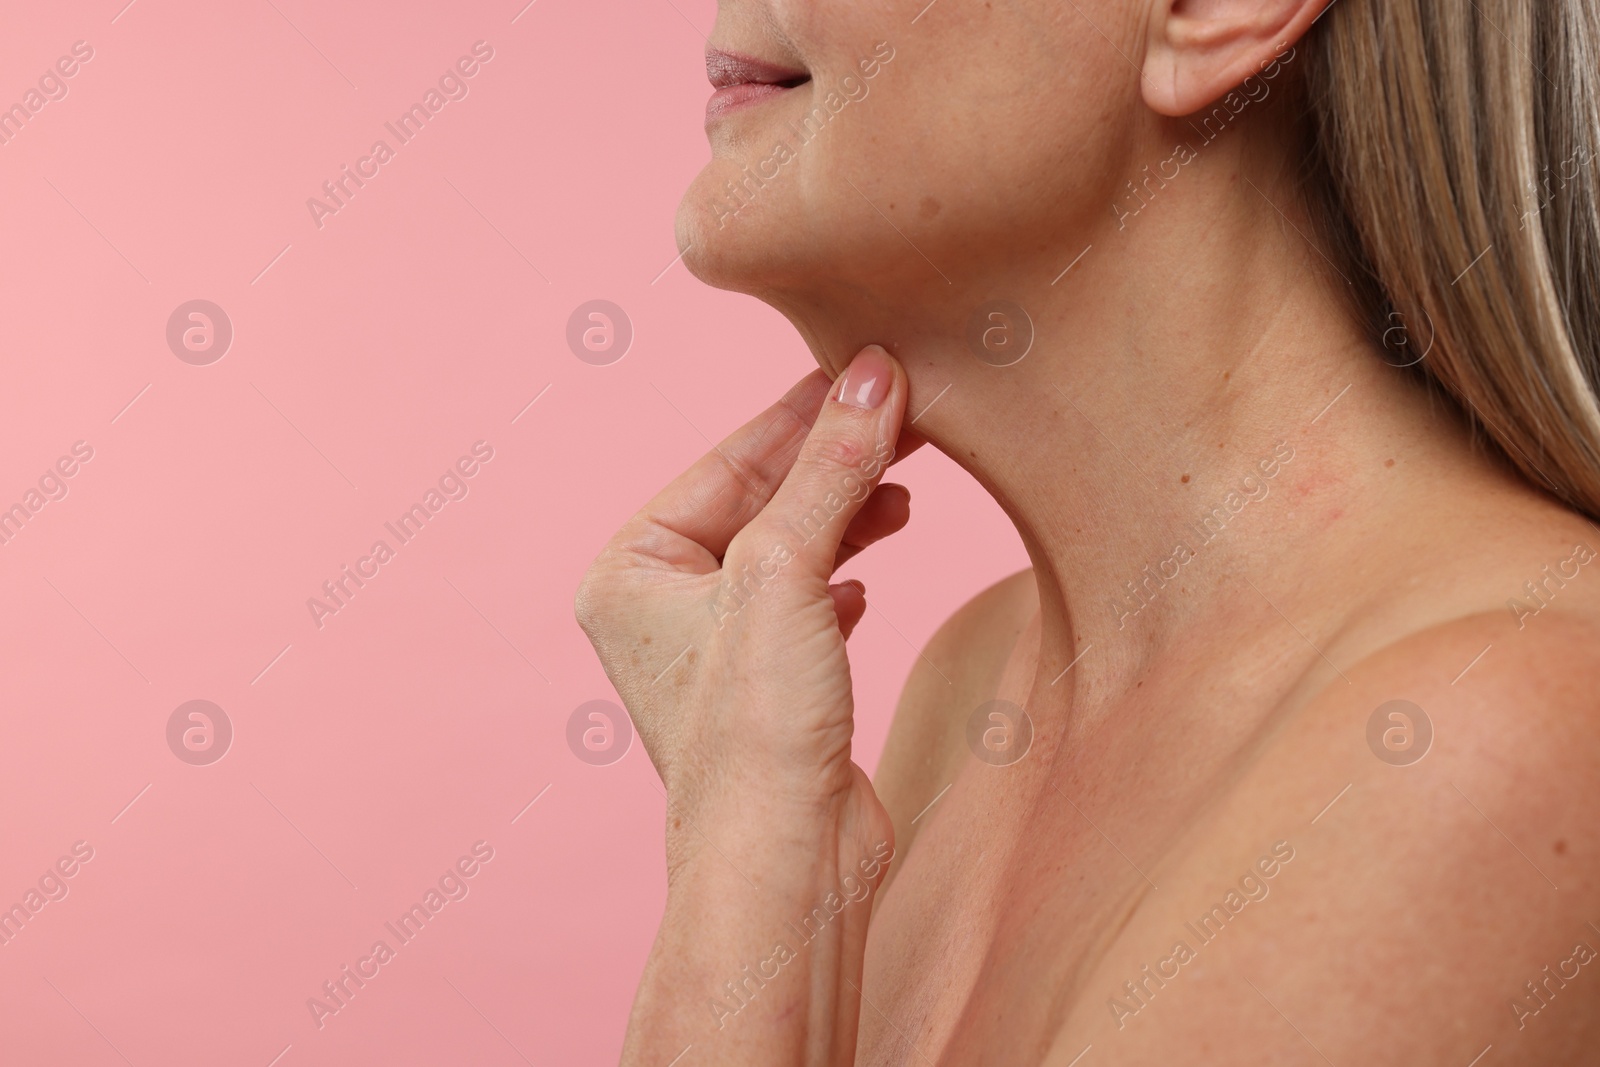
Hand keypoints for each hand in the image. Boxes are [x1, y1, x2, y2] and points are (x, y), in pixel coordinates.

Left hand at [575, 344, 917, 830]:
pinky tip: (868, 577)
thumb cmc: (754, 730)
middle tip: (908, 419)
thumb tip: (874, 376)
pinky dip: (840, 578)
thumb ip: (830, 469)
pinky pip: (804, 603)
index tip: (871, 369)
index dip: (804, 415)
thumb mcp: (787, 573)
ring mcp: (712, 649)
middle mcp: (659, 606)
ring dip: (847, 517)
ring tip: (906, 494)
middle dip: (834, 465)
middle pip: (761, 502)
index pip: (728, 461)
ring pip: (789, 550)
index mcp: (629, 569)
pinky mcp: (764, 686)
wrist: (786, 864)